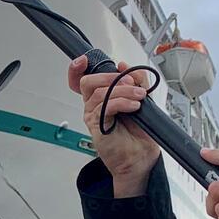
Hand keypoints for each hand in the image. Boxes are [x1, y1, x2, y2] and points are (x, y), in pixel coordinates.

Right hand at [68, 56, 160, 196]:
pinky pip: (105, 107)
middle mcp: (93, 106)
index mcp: (101, 97)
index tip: (83, 61)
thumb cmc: (139, 133)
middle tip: (130, 82)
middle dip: (110, 77)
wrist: (141, 157)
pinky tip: (134, 106)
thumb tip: (124, 66)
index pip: (81, 80)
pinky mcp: (96, 126)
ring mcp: (93, 116)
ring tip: (139, 97)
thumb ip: (136, 81)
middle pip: (87, 82)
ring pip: (99, 92)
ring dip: (123, 91)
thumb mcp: (141, 99)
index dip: (77, 69)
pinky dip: (122, 102)